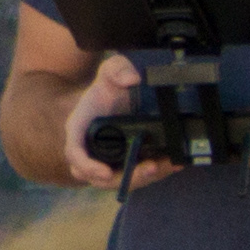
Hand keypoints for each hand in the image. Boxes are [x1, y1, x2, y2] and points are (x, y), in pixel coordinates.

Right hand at [61, 53, 169, 190]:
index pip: (75, 153)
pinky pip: (136, 176)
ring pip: (121, 180)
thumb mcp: (110, 71)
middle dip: (126, 178)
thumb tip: (132, 79)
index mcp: (79, 129)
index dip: (88, 166)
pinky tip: (174, 162)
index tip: (105, 172)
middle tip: (150, 167)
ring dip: (145, 177)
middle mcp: (89, 151)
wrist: (115, 99)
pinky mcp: (124, 166)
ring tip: (168, 164)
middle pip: (100, 177)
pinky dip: (154, 172)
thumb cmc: (108, 87)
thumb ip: (117, 69)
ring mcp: (106, 162)